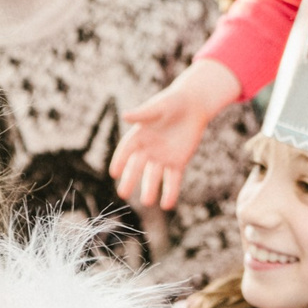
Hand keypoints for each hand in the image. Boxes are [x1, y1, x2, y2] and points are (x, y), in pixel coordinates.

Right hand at [112, 59, 242, 210]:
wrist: (193, 105)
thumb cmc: (172, 102)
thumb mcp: (158, 107)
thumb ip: (143, 114)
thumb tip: (125, 116)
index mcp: (139, 135)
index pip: (126, 150)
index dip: (120, 161)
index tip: (114, 173)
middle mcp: (147, 149)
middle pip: (137, 167)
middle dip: (130, 180)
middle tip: (123, 194)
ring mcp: (162, 157)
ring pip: (154, 176)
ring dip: (150, 189)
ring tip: (147, 202)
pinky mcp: (177, 162)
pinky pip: (173, 179)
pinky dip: (170, 192)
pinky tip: (167, 205)